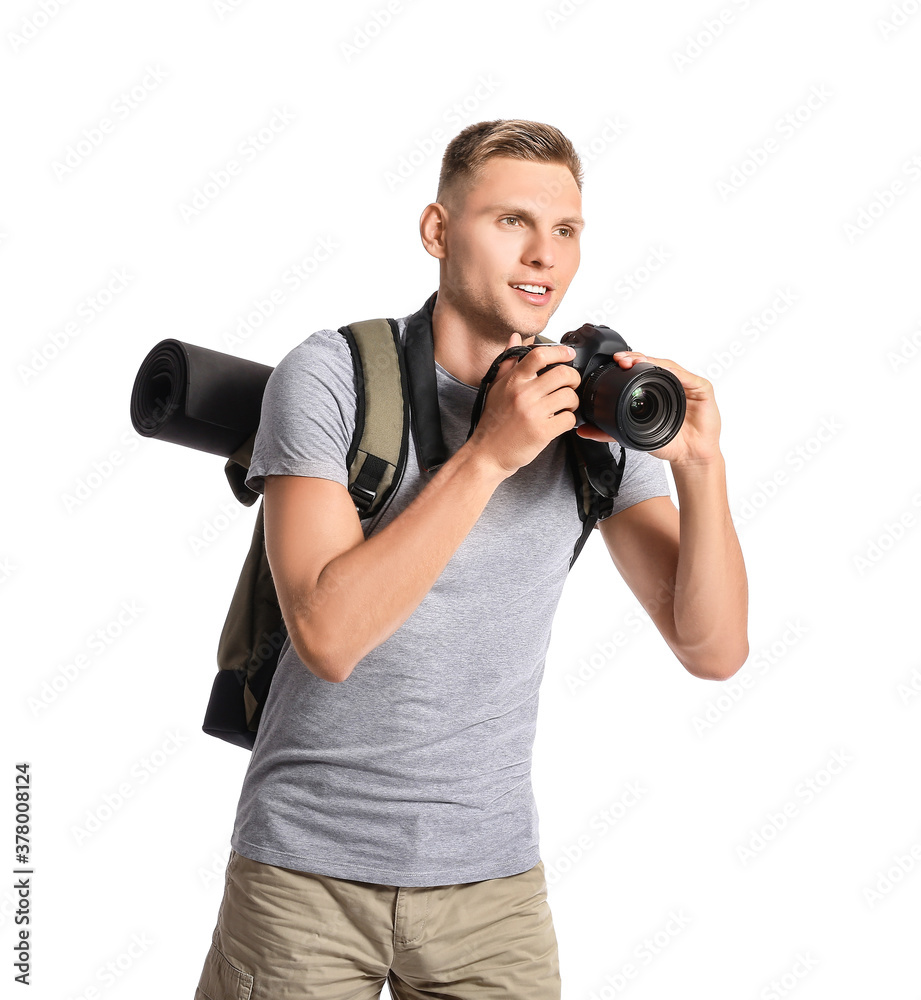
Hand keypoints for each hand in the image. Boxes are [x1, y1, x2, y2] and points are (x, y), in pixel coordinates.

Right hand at [469, 331, 582, 476]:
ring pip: (569, 397)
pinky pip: (569, 419)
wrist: (487, 453)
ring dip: (572, 402)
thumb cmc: (493, 422)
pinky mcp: (542, 432)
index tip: (568, 354)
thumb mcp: (496, 388)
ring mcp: (533, 414)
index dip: (559, 352)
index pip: (538, 356)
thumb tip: (515, 337)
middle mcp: (523, 395)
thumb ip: (508, 362)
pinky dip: (569, 420)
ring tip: (564, 406)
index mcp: (513, 382)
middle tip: (571, 385)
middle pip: (563, 374)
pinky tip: (560, 421)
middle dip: (573, 379)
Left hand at [575, 351, 721, 465]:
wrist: (690, 456)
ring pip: (668, 366)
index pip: (641, 370)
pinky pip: (687, 377)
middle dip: (636, 358)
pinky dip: (674, 372)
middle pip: (653, 363)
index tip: (614, 361)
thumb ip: (608, 432)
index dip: (628, 363)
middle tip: (620, 359)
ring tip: (636, 361)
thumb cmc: (668, 442)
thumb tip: (583, 431)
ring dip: (651, 361)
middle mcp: (671, 383)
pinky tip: (662, 370)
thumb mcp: (632, 434)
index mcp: (656, 389)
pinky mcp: (702, 388)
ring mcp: (687, 384)